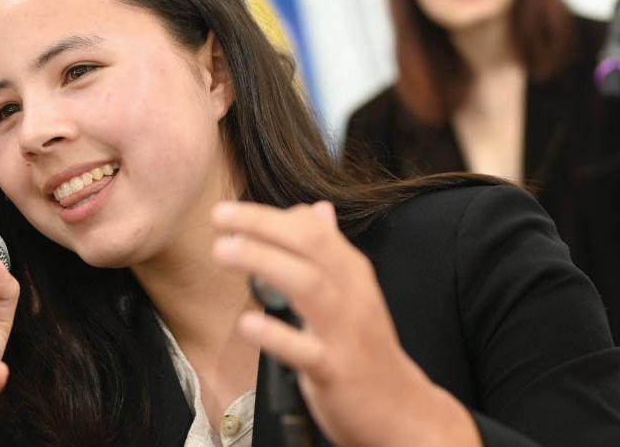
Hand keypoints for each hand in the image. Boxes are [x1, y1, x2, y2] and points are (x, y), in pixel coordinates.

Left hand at [210, 201, 478, 446]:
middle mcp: (351, 294)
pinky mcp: (336, 370)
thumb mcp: (353, 293)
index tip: (229, 211)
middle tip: (219, 216)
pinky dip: (276, 335)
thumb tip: (316, 210)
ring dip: (264, 262)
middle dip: (264, 225)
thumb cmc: (365, 348)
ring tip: (223, 250)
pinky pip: (306, 350)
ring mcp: (344, 332)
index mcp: (352, 274)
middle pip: (311, 246)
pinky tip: (248, 324)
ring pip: (308, 286)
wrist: (401, 409)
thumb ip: (331, 252)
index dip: (269, 215)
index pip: (313, 229)